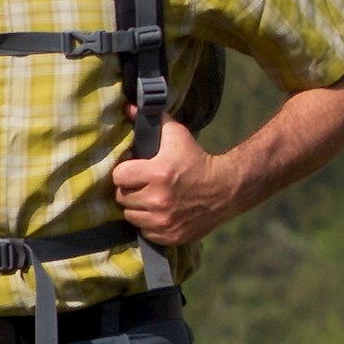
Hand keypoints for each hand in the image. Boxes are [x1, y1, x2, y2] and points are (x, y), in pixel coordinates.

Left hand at [109, 121, 230, 245]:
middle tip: (143, 184)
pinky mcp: (169, 236)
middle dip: (130, 189)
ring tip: (150, 198)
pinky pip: (144, 231)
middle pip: (122, 197)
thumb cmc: (197, 159)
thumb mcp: (176, 135)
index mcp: (157, 173)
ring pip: (130, 215)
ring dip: (137, 207)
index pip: (119, 176)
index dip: (125, 171)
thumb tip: (127, 107)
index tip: (134, 169)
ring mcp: (163, 221)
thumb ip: (152, 120)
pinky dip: (148, 224)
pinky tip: (159, 212)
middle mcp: (158, 199)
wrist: (225, 189)